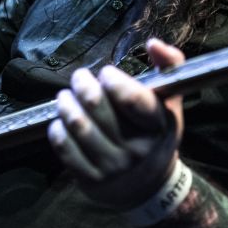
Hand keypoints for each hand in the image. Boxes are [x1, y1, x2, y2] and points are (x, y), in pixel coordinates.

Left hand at [47, 38, 184, 208]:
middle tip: (80, 77)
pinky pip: (65, 148)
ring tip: (65, 96)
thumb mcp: (170, 99)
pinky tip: (62, 120)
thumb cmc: (155, 131)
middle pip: (96, 107)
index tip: (107, 73)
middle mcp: (137, 148)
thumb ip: (170, 64)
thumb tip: (153, 43)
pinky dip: (58, 129)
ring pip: (77, 126)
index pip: (131, 98)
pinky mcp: (92, 179)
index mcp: (158, 124)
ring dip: (65, 104)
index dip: (112, 80)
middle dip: (82, 84)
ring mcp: (114, 166)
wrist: (149, 184)